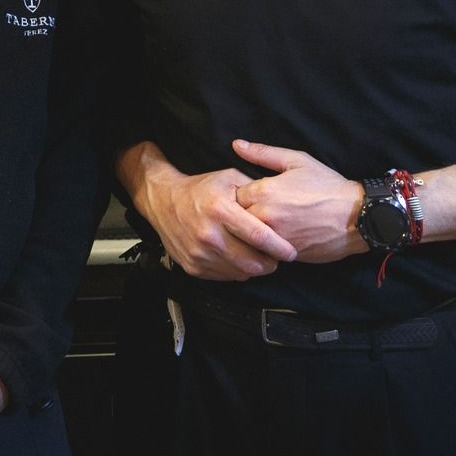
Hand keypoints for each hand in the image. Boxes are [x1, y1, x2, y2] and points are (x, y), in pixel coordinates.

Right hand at [122, 143, 296, 280]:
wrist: (164, 201)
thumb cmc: (201, 189)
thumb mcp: (229, 178)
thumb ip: (255, 191)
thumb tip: (281, 205)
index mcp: (220, 209)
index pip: (259, 236)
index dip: (280, 247)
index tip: (292, 252)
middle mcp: (208, 234)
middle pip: (252, 261)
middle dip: (271, 263)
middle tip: (278, 257)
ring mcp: (199, 253)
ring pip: (241, 273)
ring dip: (255, 268)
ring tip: (260, 258)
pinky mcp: (193, 266)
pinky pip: (226, 277)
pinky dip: (237, 271)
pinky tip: (240, 258)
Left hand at [231, 139, 366, 263]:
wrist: (357, 216)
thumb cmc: (328, 185)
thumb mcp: (297, 161)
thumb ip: (263, 153)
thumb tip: (236, 145)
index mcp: (264, 191)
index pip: (231, 195)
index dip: (236, 194)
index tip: (244, 194)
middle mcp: (265, 216)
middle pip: (235, 219)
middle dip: (239, 215)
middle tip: (250, 210)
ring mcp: (275, 238)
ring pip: (247, 238)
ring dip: (249, 233)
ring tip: (261, 224)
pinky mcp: (286, 254)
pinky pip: (264, 252)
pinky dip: (264, 247)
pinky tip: (272, 239)